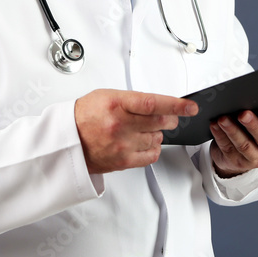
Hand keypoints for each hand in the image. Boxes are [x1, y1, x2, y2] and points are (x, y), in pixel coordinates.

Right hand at [73, 89, 197, 173]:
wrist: (68, 140)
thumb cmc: (86, 115)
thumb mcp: (107, 96)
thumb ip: (134, 99)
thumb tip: (160, 104)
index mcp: (116, 104)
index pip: (153, 103)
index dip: (176, 105)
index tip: (190, 107)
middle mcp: (120, 125)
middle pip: (160, 122)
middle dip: (170, 119)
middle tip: (168, 117)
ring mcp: (122, 144)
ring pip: (157, 138)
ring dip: (157, 133)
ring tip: (141, 129)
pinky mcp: (123, 161)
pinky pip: (152, 155)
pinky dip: (153, 148)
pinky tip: (143, 142)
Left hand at [209, 106, 257, 177]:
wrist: (246, 154)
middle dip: (253, 125)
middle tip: (243, 114)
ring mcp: (256, 158)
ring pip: (244, 145)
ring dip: (232, 130)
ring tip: (223, 119)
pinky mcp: (238, 162)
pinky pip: (228, 148)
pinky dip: (220, 136)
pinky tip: (215, 125)